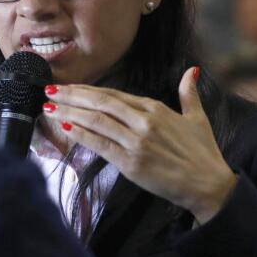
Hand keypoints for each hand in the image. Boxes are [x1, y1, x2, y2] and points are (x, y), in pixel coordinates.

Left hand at [43, 67, 236, 222]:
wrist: (208, 185)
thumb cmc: (203, 154)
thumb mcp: (197, 118)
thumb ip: (188, 94)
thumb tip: (192, 71)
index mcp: (156, 109)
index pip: (114, 95)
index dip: (88, 90)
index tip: (69, 87)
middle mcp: (144, 122)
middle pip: (100, 104)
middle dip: (72, 96)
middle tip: (49, 90)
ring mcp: (136, 142)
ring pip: (96, 121)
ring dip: (69, 112)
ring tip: (49, 107)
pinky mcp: (131, 163)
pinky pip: (100, 145)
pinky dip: (81, 135)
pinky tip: (64, 127)